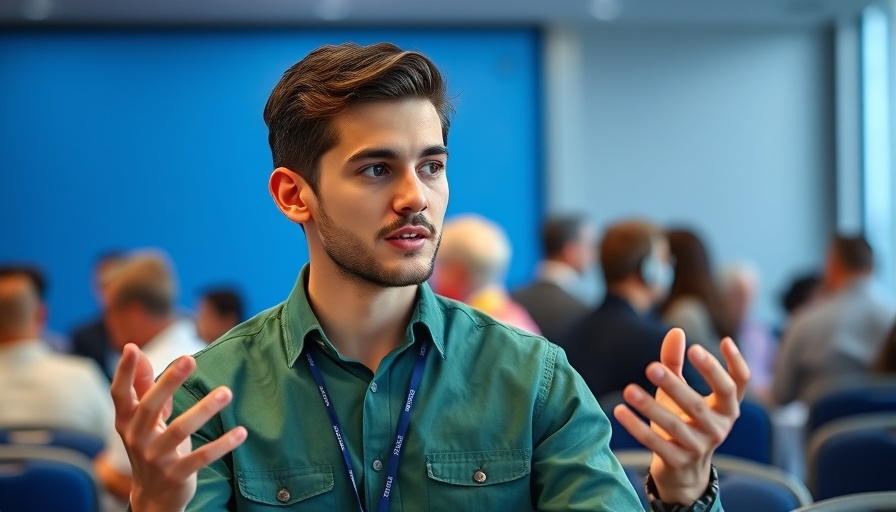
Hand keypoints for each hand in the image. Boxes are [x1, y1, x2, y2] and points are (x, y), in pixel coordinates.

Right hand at [110, 343, 247, 511]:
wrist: (153, 497)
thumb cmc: (152, 446)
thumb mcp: (144, 420)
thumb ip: (144, 387)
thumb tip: (134, 348)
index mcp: (127, 422)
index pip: (120, 394)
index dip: (124, 372)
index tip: (131, 349)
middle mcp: (137, 439)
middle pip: (150, 407)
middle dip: (169, 382)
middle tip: (190, 359)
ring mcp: (156, 458)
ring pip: (179, 431)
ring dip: (204, 410)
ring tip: (226, 392)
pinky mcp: (177, 474)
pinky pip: (202, 457)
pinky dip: (222, 444)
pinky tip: (241, 431)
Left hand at [613, 328, 749, 504]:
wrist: (683, 470)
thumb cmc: (683, 420)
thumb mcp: (680, 392)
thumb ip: (676, 364)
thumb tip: (676, 331)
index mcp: (726, 408)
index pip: (738, 385)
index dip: (735, 363)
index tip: (723, 340)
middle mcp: (718, 428)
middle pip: (697, 404)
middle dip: (674, 385)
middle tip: (651, 367)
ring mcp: (699, 447)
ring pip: (674, 425)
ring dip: (649, 407)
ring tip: (628, 389)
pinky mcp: (678, 461)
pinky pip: (655, 443)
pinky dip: (636, 427)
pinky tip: (620, 410)